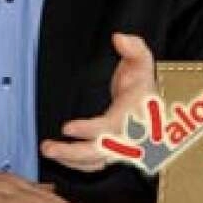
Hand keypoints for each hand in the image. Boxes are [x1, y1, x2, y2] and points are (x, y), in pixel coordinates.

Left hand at [41, 32, 156, 171]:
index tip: (66, 127)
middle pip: (99, 152)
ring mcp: (121, 148)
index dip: (88, 129)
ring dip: (70, 160)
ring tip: (47, 150)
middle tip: (47, 147)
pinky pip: (95, 164)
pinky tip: (61, 157)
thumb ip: (134, 47)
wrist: (155, 106)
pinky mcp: (113, 152)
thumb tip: (119, 38)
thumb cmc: (144, 82)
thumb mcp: (142, 60)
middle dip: (71, 152)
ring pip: (95, 162)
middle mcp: (128, 137)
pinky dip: (77, 164)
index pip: (109, 127)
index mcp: (133, 116)